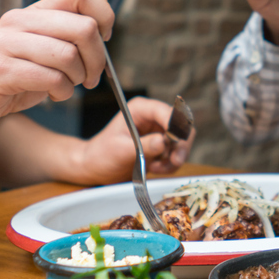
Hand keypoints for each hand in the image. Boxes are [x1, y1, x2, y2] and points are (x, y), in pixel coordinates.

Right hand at [0, 0, 114, 136]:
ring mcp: (6, 44)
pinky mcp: (0, 71)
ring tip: (68, 87)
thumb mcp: (37, 50)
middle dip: (98, 57)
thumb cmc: (6, 79)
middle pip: (84, 26)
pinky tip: (55, 95)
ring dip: (79, 78)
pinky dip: (62, 91)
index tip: (103, 39)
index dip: (104, 15)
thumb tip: (103, 29)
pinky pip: (51, 78)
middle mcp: (19, 21)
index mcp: (32, 11)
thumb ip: (64, 36)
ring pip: (69, 55)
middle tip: (92, 76)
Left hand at [78, 97, 195, 184]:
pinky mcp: (161, 146)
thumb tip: (164, 142)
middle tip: (175, 161)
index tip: (175, 142)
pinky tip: (155, 168)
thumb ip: (143, 146)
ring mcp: (158, 131)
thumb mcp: (121, 150)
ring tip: (156, 167)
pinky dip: (170, 164)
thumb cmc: (101, 155)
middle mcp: (152, 117)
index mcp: (141, 109)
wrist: (95, 168)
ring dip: (174, 157)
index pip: (166, 112)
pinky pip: (176, 153)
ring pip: (182, 142)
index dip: (175, 126)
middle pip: (181, 126)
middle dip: (180, 145)